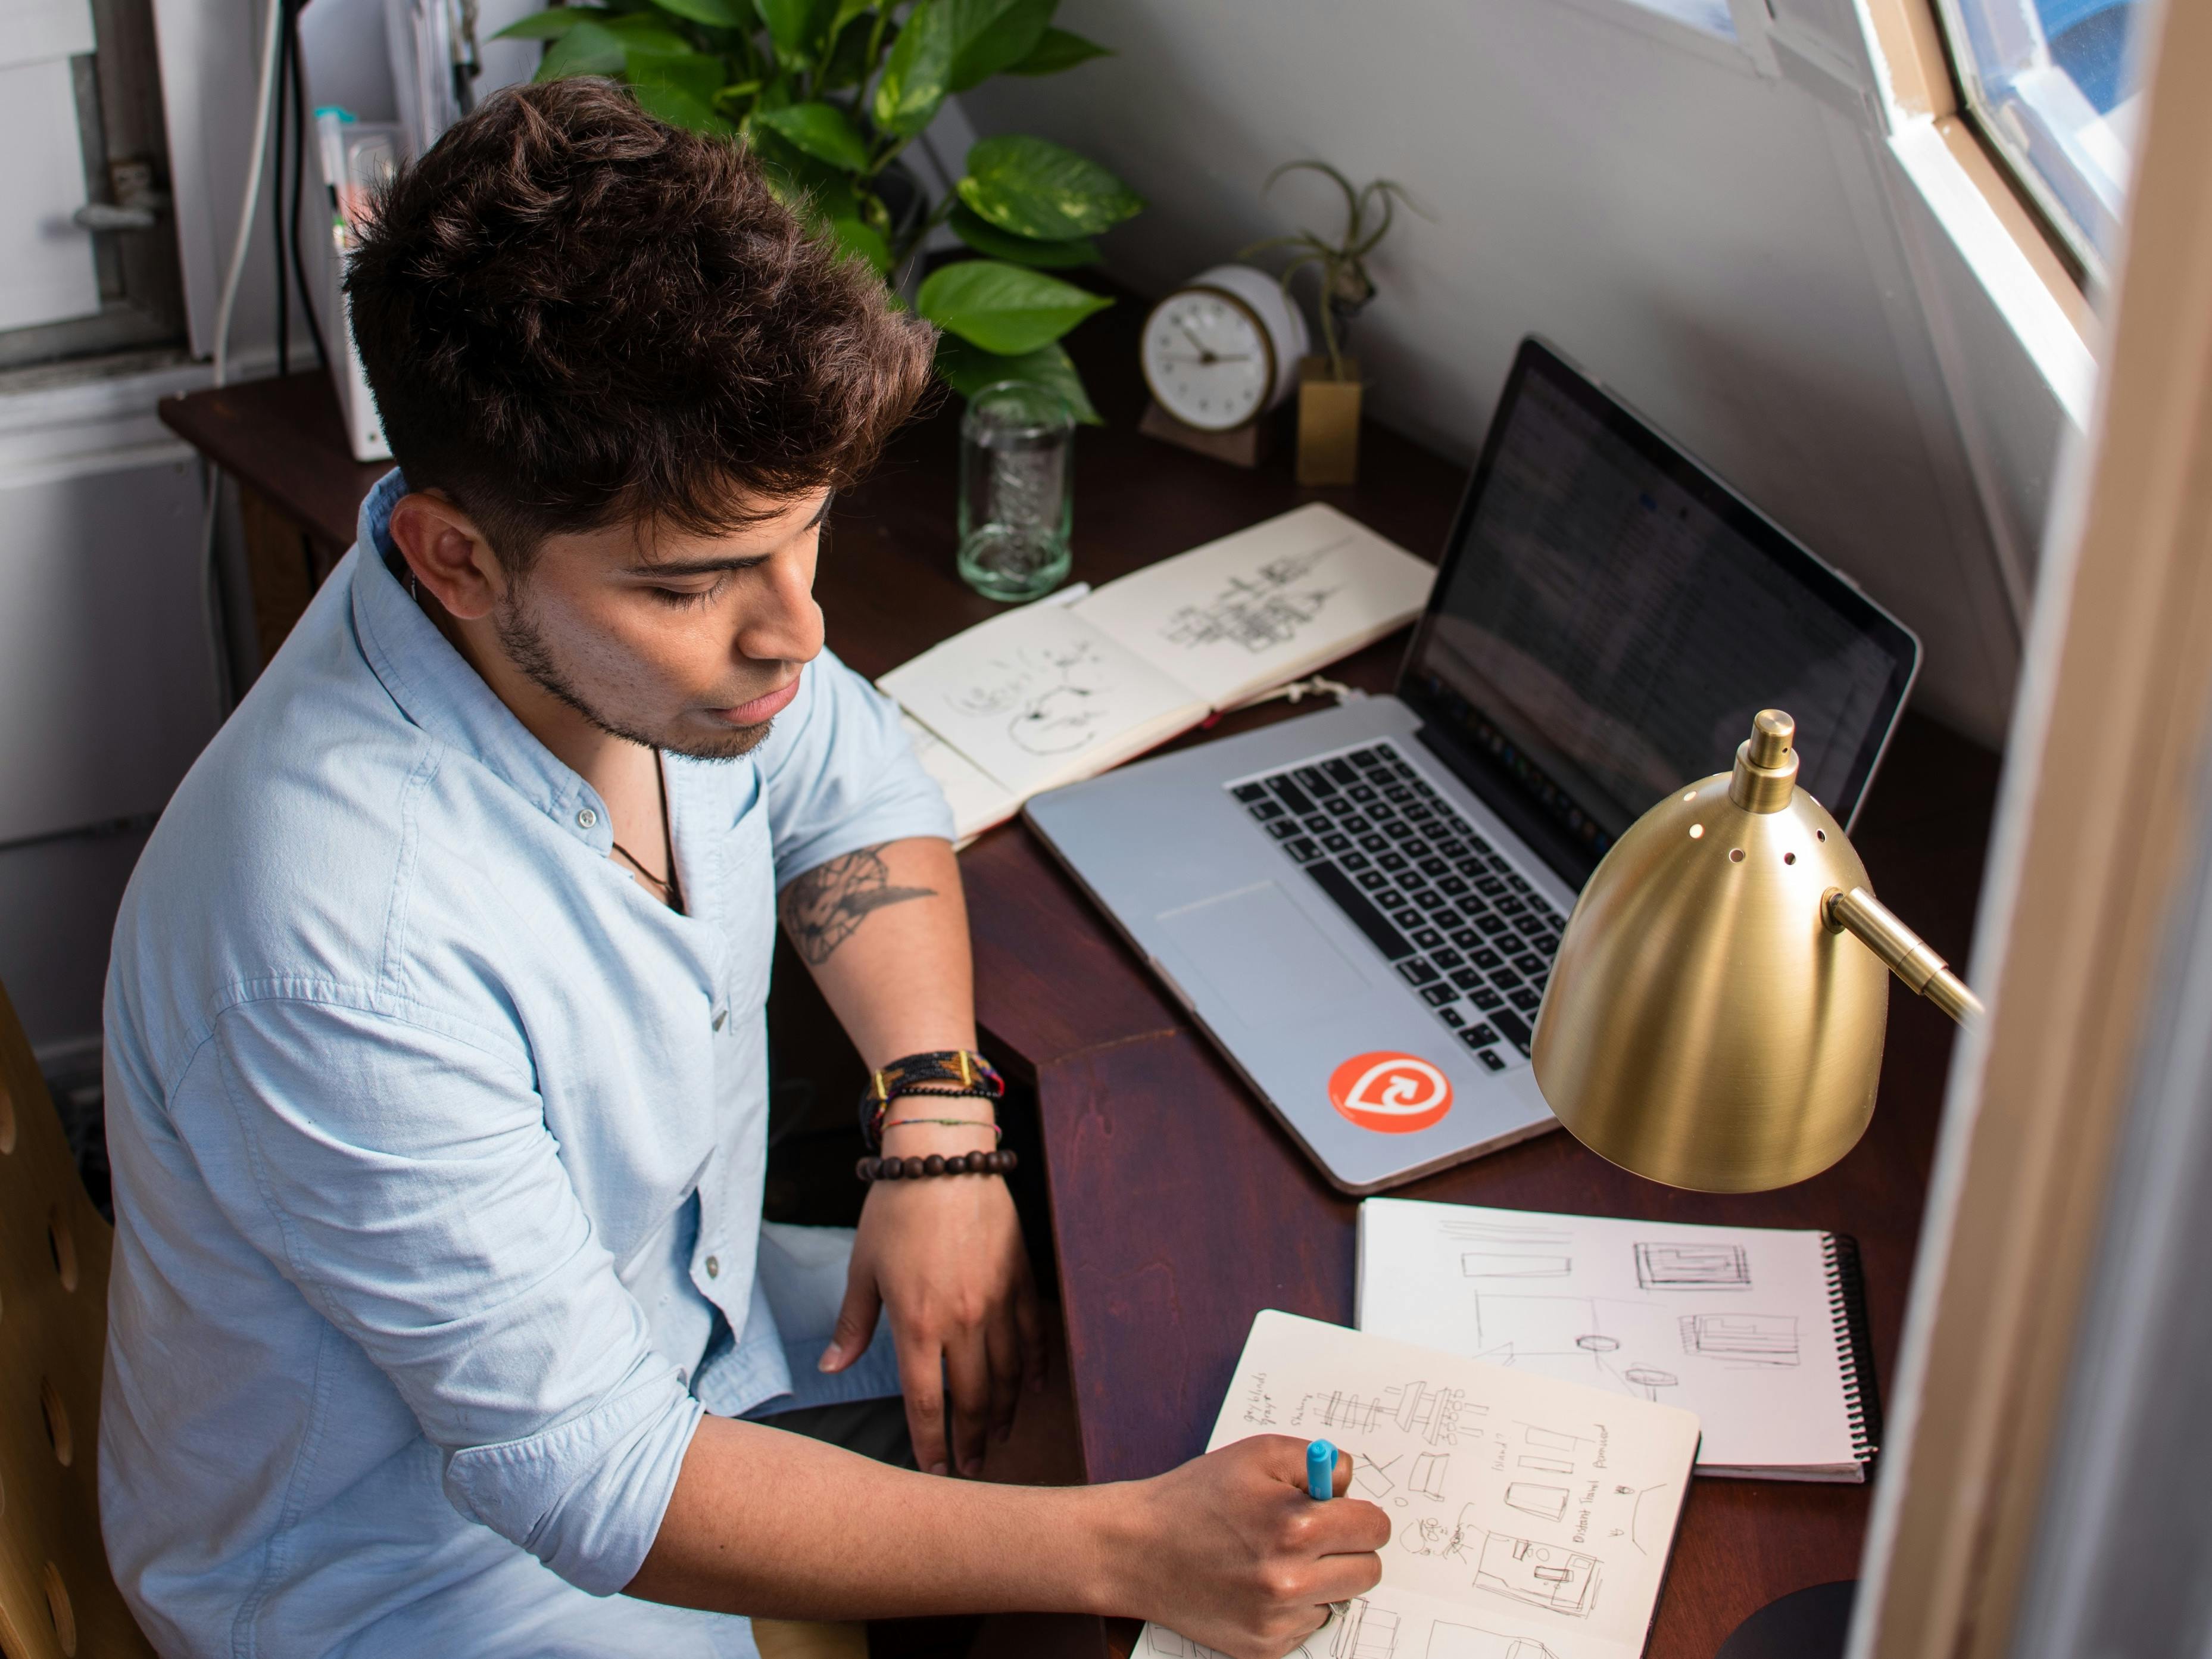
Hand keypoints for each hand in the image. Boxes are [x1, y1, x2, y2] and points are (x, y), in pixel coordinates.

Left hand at [821, 1122, 1044, 1477]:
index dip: (932, 1444)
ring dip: (1006, 1414)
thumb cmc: (896, 1210)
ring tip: (1000, 1438)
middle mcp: (963, 1321)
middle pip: (975, 1400)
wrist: (946, 1157)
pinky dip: (1034, 1368)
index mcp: (917, 1323)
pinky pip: (1033, 1336)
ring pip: (1008, 1376)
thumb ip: (853, 1325)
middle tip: (972, 1467)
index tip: (935, 1470)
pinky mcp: (1021, 1280)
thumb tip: (832, 1368)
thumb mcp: (863, 1269)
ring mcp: (997, 1302)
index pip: (927, 1402)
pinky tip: (1031, 1389)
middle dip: (973, 1442)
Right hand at [1116, 1437, 1388, 1658]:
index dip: (1360, 1514)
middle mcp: (1291, 1581)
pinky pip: (1309, 1626)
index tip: (1344, 1512)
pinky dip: (1294, 1606)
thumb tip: (1351, 1483)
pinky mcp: (1264, 1648)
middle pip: (1369, 1571)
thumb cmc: (1198, 1496)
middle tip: (1314, 1536)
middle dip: (1349, 1549)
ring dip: (1322, 1580)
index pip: (1376, 1528)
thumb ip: (1317, 1461)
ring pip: (1340, 1600)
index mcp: (1297, 1527)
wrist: (1139, 1549)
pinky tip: (1259, 1584)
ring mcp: (1277, 1620)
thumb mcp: (1258, 1453)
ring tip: (1277, 1558)